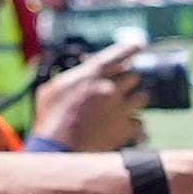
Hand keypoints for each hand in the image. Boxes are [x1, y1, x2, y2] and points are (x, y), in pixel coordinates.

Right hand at [30, 40, 148, 153]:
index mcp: (91, 74)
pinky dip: (132, 126)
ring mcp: (120, 108)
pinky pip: (139, 123)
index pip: (118, 54)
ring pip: (143, 97)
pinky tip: (122, 129)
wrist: (57, 149)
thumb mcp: (50, 90)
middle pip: (134, 76)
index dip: (131, 48)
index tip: (141, 44)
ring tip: (124, 108)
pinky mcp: (126, 128)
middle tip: (120, 89)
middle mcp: (110, 87)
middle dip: (128, 82)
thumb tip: (77, 68)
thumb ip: (68, 76)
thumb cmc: (49, 119)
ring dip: (135, 101)